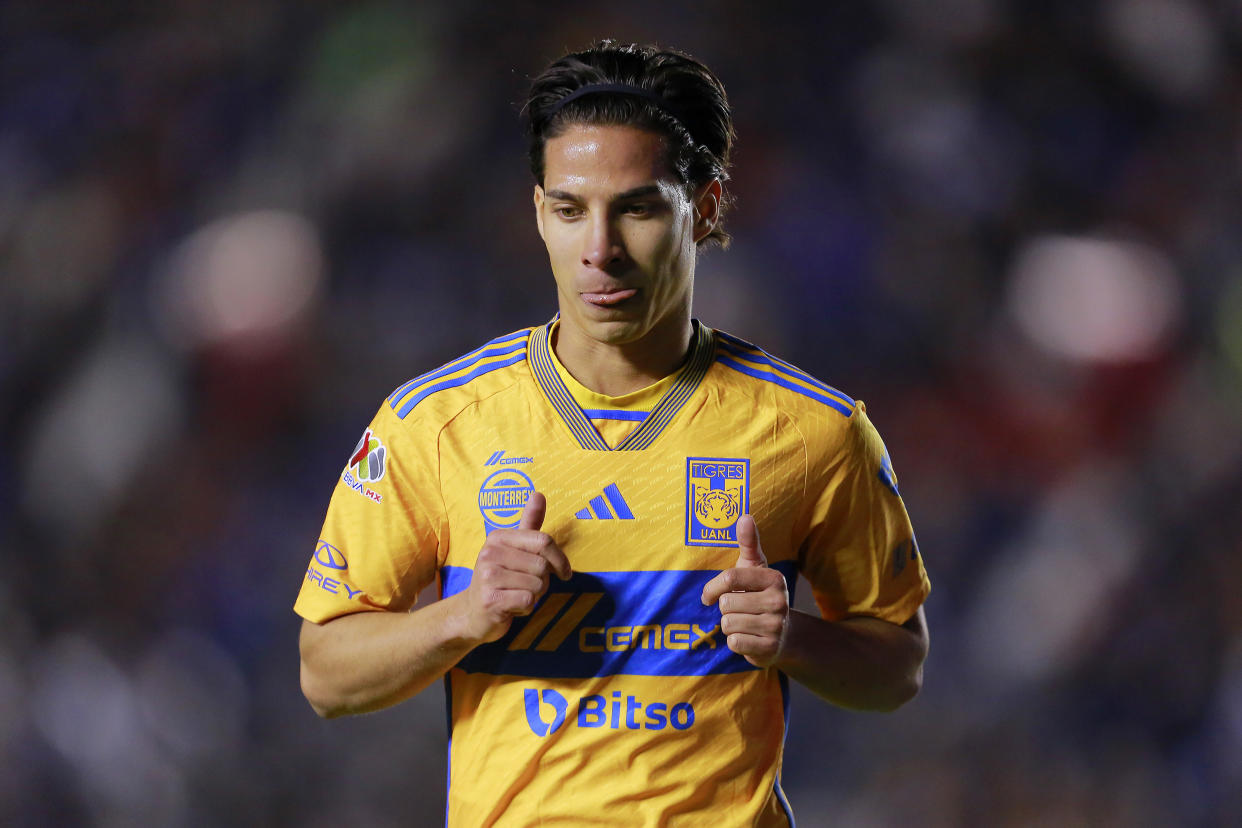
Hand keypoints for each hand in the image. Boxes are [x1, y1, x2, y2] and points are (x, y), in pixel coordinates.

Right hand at [461, 492, 570, 643]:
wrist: (472, 612)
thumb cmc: (500, 578)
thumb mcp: (514, 548)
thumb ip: (529, 523)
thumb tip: (538, 494)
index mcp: (498, 537)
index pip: (544, 541)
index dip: (560, 559)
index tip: (564, 572)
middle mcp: (490, 553)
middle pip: (542, 565)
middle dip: (543, 581)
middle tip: (527, 586)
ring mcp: (488, 576)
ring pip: (537, 585)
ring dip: (534, 596)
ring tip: (516, 595)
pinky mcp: (490, 600)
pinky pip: (528, 601)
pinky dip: (526, 608)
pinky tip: (512, 607)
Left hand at [700, 515, 788, 667]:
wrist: (783, 635)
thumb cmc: (759, 595)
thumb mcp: (754, 568)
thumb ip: (748, 543)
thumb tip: (745, 515)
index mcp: (774, 579)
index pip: (730, 578)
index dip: (713, 588)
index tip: (709, 595)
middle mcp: (779, 601)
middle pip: (727, 603)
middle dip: (726, 609)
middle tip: (740, 610)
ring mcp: (776, 626)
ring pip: (728, 623)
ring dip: (729, 625)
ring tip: (744, 623)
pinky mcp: (770, 648)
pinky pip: (734, 642)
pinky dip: (735, 642)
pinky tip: (748, 638)